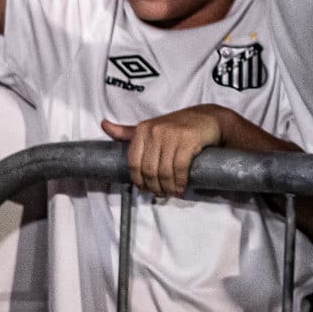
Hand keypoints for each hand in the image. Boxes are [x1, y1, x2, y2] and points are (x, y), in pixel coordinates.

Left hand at [103, 106, 224, 196]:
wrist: (208, 118)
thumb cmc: (177, 126)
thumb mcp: (150, 127)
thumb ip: (127, 131)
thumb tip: (104, 125)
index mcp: (142, 129)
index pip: (133, 163)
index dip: (139, 180)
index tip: (146, 188)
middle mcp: (155, 130)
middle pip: (148, 170)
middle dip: (154, 187)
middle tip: (161, 193)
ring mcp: (172, 135)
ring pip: (163, 172)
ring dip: (168, 187)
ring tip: (172, 192)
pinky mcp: (188, 140)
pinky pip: (179, 169)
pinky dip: (180, 182)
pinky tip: (181, 187)